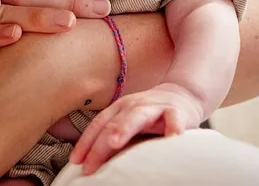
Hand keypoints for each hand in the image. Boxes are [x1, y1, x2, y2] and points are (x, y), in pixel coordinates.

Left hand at [70, 83, 203, 174]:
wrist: (183, 95)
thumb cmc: (151, 116)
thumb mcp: (130, 124)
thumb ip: (116, 138)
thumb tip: (92, 163)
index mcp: (120, 108)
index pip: (98, 124)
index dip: (86, 142)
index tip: (75, 161)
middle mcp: (134, 105)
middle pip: (113, 123)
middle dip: (99, 143)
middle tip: (88, 164)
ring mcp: (154, 106)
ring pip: (137, 115)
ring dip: (124, 127)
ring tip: (115, 142)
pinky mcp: (177, 111)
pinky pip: (174, 119)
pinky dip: (172, 127)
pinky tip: (170, 137)